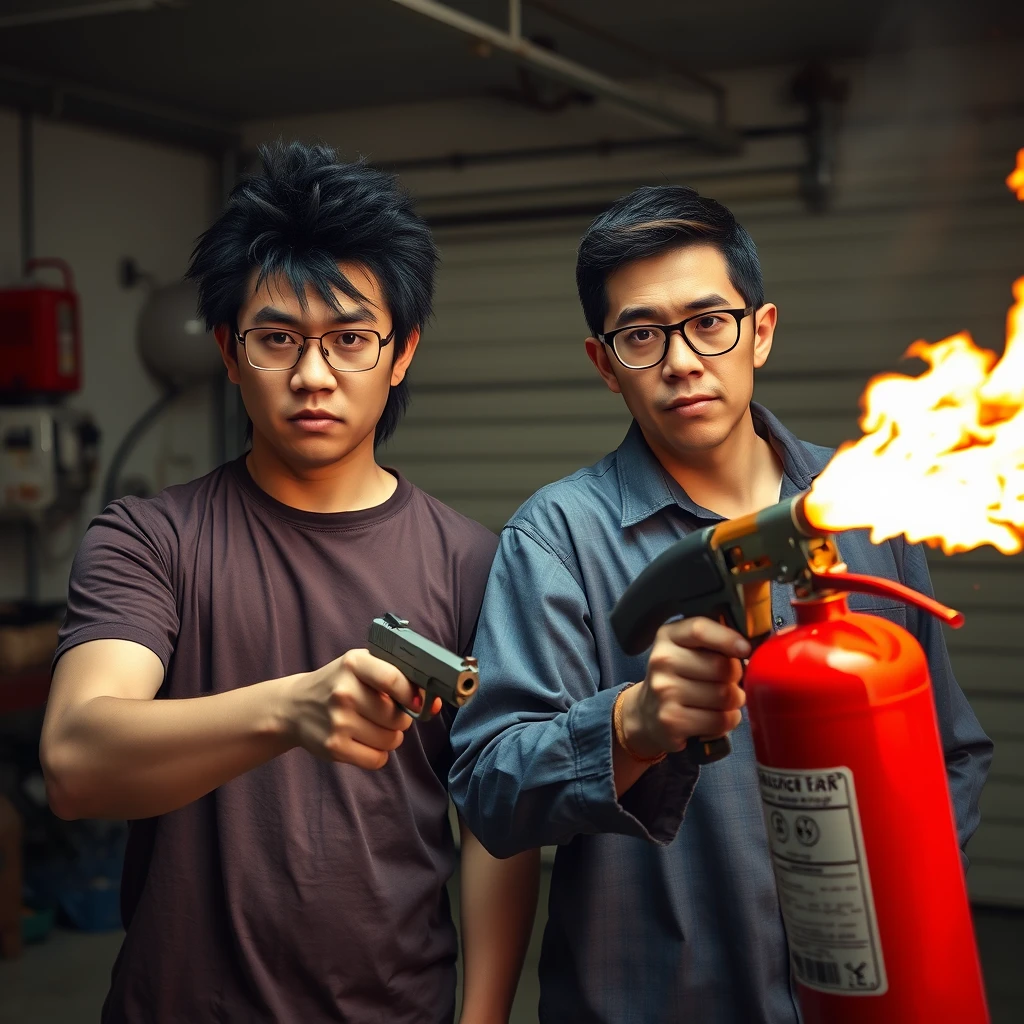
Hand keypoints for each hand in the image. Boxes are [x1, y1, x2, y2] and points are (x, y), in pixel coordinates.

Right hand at [282, 649, 439, 769]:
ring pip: (390, 740)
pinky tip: (365, 741)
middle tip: (388, 714)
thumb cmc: (340, 683)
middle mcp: (344, 691)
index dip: (413, 694)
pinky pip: (377, 759)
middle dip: (401, 719)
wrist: (295, 706)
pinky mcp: (334, 747)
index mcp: (354, 664)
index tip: (418, 703)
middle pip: (397, 717)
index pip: (394, 679)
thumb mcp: (362, 667)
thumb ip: (398, 678)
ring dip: (390, 737)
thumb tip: (435, 705)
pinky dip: (378, 754)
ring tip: (374, 726)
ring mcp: (338, 721)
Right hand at [618, 617, 749, 759]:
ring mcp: (664, 691)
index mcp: (668, 636)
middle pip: (722, 667)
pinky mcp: (672, 720)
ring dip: (733, 702)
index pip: (700, 629)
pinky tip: (714, 718)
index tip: (745, 649)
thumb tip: (748, 648)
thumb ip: (713, 642)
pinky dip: (727, 721)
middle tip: (728, 683)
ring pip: (725, 696)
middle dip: (736, 678)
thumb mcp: (687, 650)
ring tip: (721, 702)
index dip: (728, 638)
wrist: (646, 714)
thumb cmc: (679, 679)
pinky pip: (720, 720)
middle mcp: (662, 661)